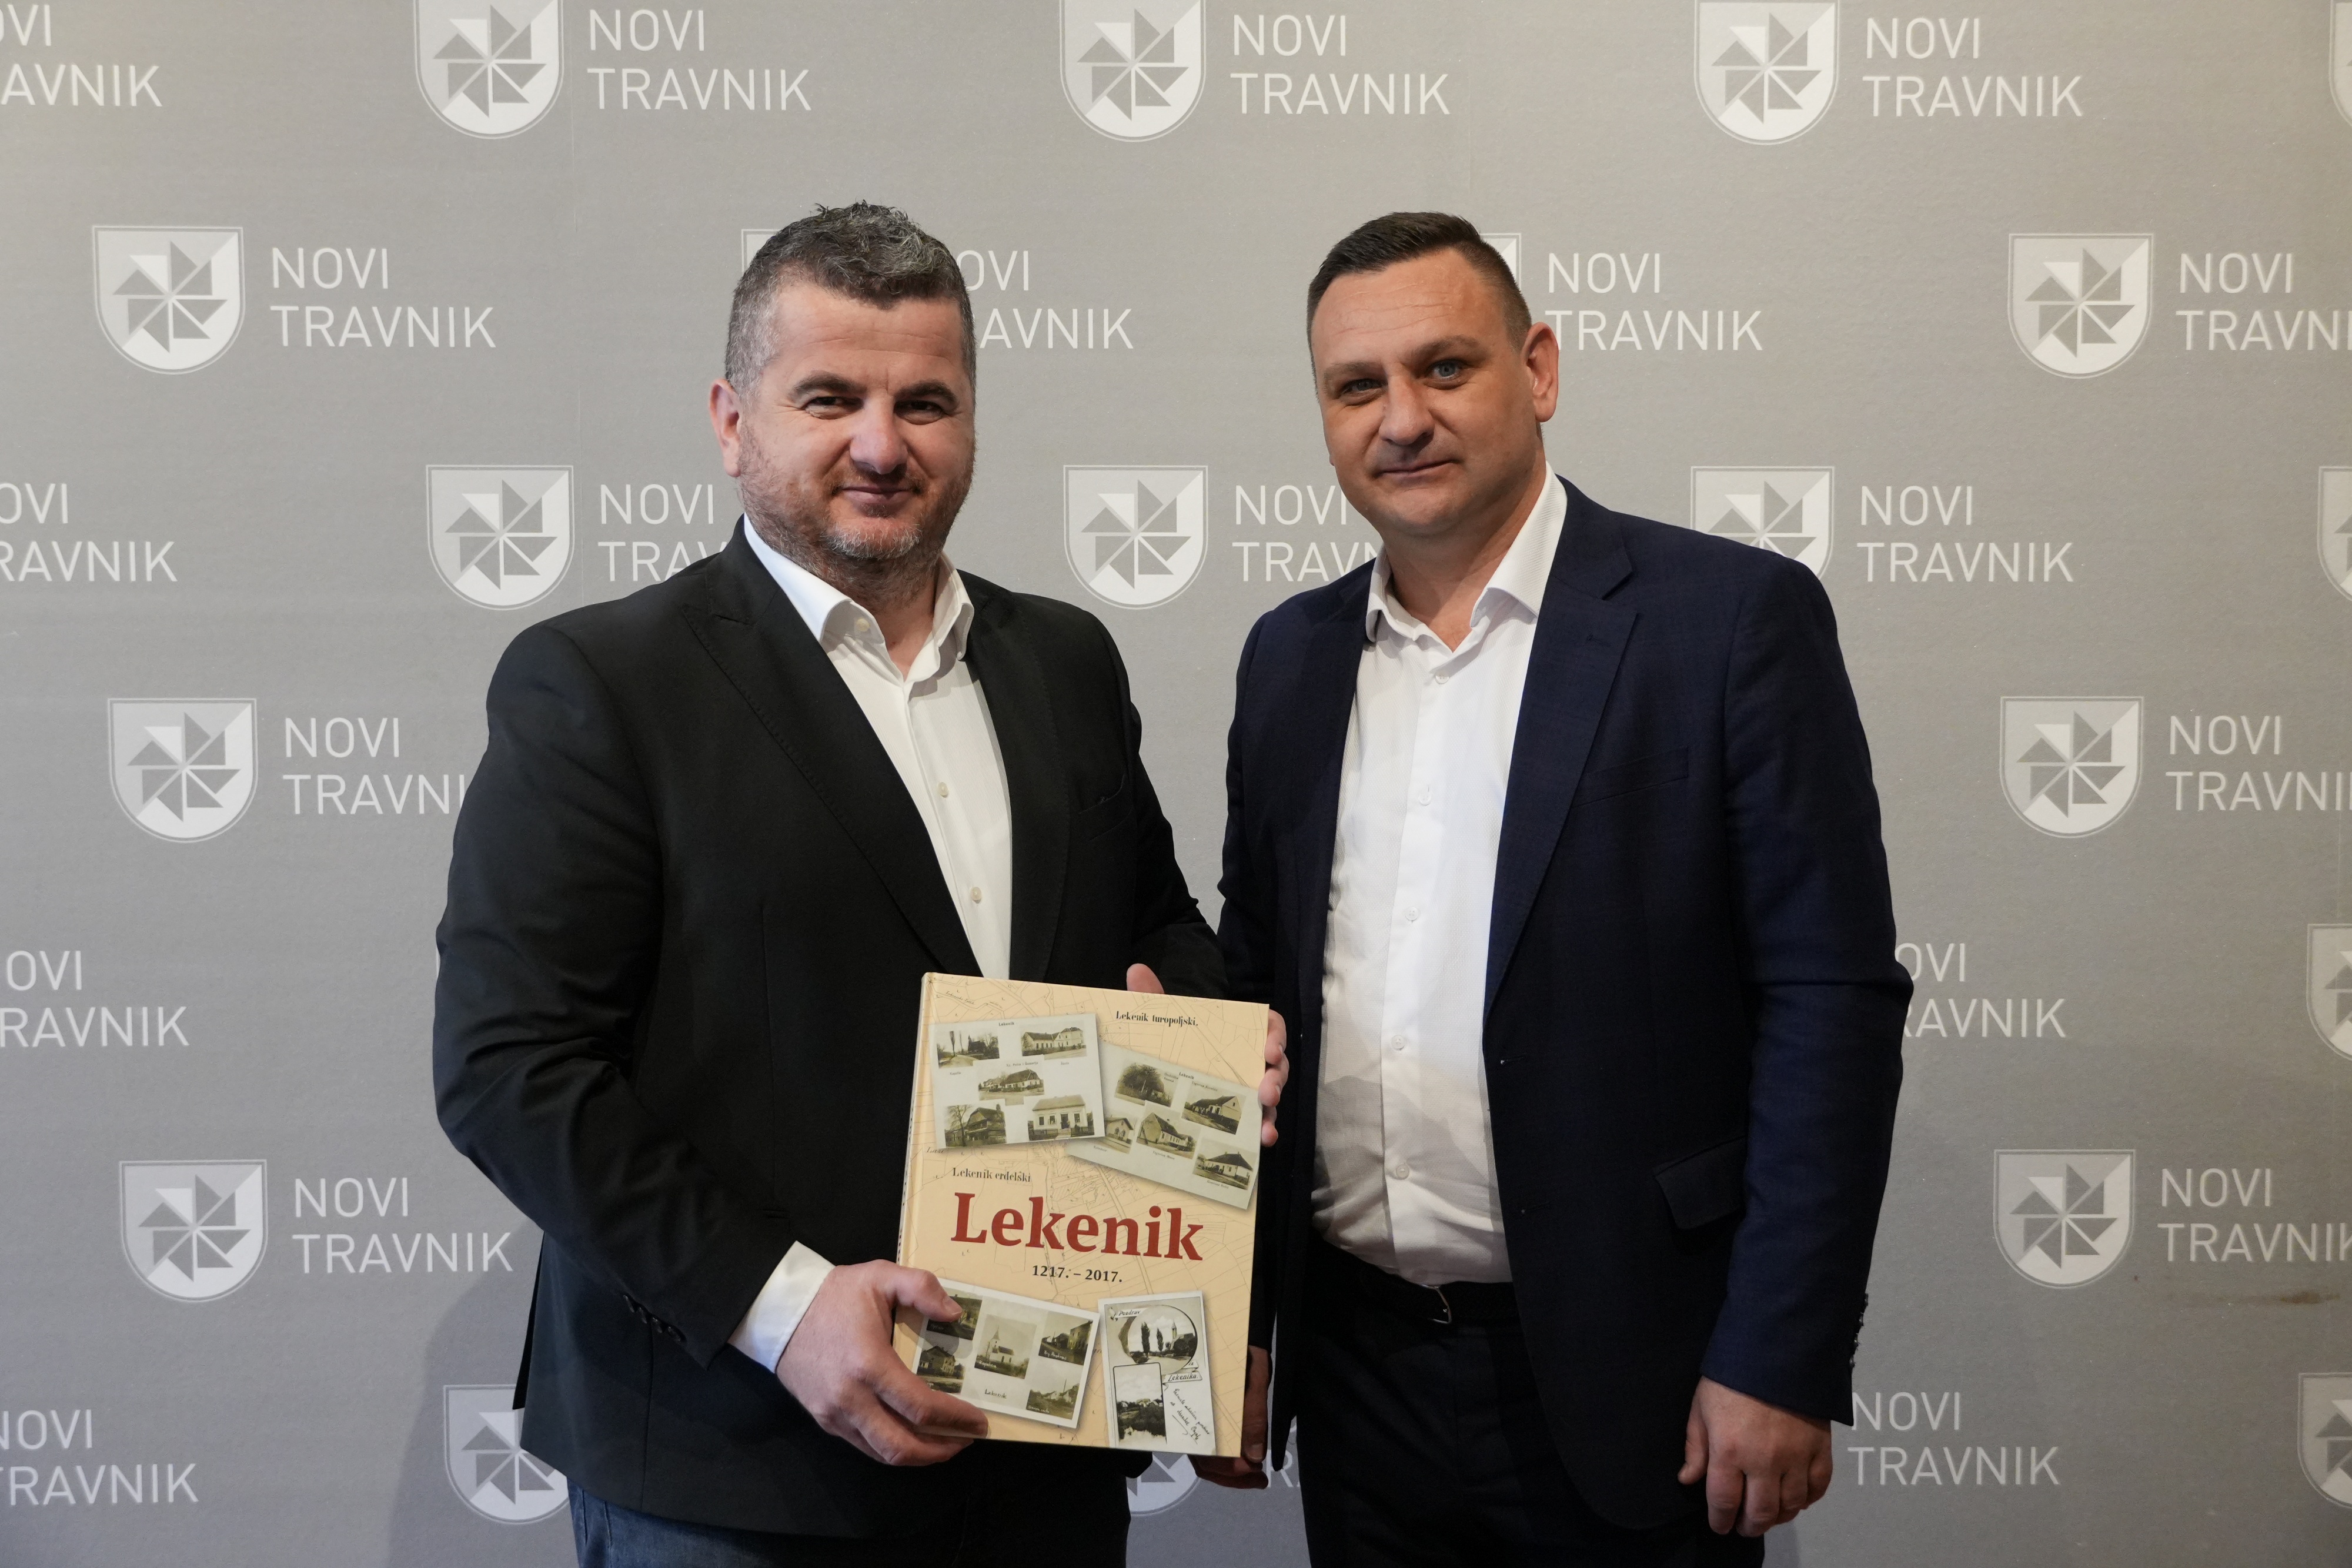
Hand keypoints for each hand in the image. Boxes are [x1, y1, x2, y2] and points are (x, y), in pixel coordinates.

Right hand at [775, 1260, 987, 1465]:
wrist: (779, 1309)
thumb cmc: (833, 1294)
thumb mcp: (880, 1275)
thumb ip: (922, 1287)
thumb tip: (956, 1314)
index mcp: (869, 1364)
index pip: (920, 1408)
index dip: (955, 1419)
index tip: (979, 1421)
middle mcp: (851, 1398)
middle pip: (902, 1445)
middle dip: (941, 1449)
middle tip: (966, 1439)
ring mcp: (834, 1414)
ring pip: (882, 1453)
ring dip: (918, 1455)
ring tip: (945, 1443)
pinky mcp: (824, 1420)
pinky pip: (864, 1446)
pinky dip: (892, 1448)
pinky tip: (910, 1436)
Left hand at [1126, 964, 1288, 1147]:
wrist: (1162, 1081)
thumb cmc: (1174, 1045)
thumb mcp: (1164, 1022)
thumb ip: (1152, 996)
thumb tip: (1135, 969)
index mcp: (1238, 1033)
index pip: (1269, 1026)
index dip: (1276, 1035)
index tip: (1269, 1049)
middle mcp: (1251, 1060)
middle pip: (1277, 1064)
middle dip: (1276, 1077)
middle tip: (1266, 1089)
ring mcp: (1251, 1088)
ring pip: (1272, 1095)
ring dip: (1273, 1108)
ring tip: (1264, 1119)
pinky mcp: (1245, 1113)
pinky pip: (1262, 1121)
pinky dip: (1266, 1129)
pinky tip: (1264, 1138)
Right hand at [1190, 1346, 1271, 1488]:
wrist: (1230, 1334)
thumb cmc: (1243, 1355)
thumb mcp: (1255, 1378)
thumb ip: (1254, 1414)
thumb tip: (1254, 1456)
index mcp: (1200, 1406)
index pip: (1207, 1452)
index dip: (1228, 1468)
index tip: (1252, 1470)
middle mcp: (1192, 1418)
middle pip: (1204, 1463)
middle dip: (1232, 1477)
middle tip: (1260, 1480)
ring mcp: (1196, 1423)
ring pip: (1205, 1462)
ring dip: (1231, 1475)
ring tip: (1257, 1477)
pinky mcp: (1205, 1423)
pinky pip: (1209, 1452)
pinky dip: (1228, 1464)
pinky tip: (1248, 1462)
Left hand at [1678, 1376, 1831, 1536]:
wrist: (1775, 1348)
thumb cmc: (1730, 1377)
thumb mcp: (1701, 1407)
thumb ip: (1696, 1447)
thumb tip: (1688, 1480)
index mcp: (1729, 1451)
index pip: (1724, 1502)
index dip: (1720, 1520)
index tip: (1720, 1525)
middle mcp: (1764, 1461)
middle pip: (1760, 1512)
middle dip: (1749, 1526)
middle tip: (1744, 1526)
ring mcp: (1796, 1456)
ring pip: (1791, 1505)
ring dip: (1778, 1516)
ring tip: (1768, 1515)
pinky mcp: (1820, 1448)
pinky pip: (1818, 1486)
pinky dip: (1809, 1499)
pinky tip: (1798, 1499)